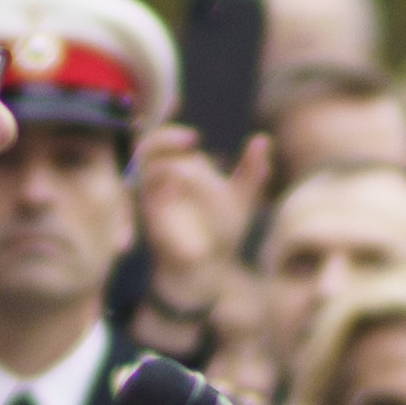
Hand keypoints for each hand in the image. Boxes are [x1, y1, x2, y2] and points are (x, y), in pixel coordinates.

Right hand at [130, 123, 246, 343]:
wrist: (209, 269)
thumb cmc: (222, 230)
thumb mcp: (241, 197)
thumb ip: (252, 170)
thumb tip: (262, 138)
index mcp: (181, 170)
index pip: (167, 142)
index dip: (174, 134)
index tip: (194, 138)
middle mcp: (162, 181)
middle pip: (147, 148)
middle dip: (163, 139)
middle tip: (189, 140)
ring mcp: (153, 200)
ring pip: (143, 169)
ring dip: (160, 162)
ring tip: (185, 164)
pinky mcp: (150, 219)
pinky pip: (146, 199)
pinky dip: (158, 190)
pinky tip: (172, 188)